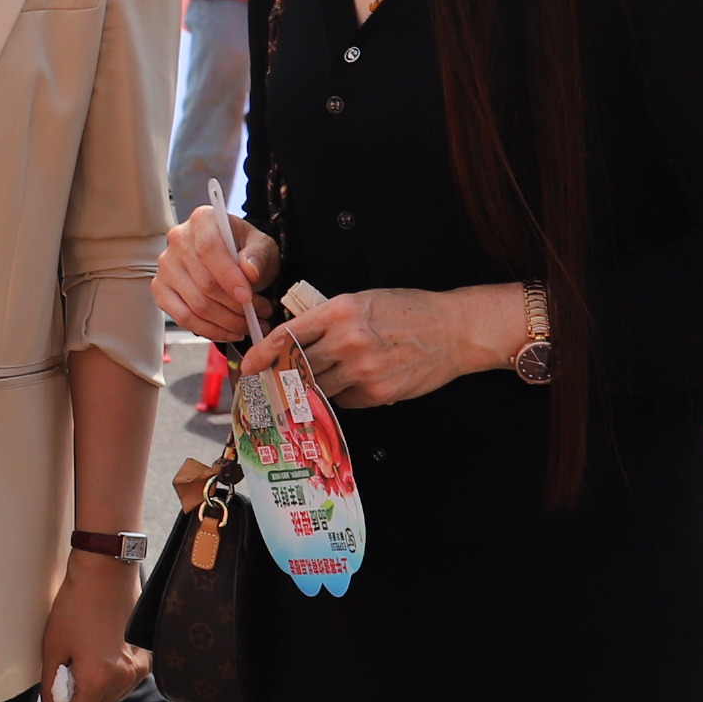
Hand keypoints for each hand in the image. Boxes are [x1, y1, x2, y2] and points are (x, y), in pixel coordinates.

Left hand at [34, 554, 145, 701]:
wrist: (105, 573)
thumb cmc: (75, 606)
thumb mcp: (53, 648)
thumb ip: (50, 689)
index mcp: (98, 680)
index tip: (61, 680)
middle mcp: (124, 680)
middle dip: (81, 695)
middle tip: (74, 662)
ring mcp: (139, 670)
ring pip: (112, 698)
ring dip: (98, 685)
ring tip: (89, 651)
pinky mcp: (148, 658)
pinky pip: (126, 682)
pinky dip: (114, 673)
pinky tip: (105, 647)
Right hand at [155, 212, 280, 341]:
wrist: (232, 258)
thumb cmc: (246, 250)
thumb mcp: (263, 246)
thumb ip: (259, 256)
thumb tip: (249, 271)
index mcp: (203, 220)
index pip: (209, 249)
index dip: (229, 277)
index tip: (248, 298)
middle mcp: (178, 240)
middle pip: (204, 282)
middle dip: (235, 307)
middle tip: (259, 316)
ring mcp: (166, 266)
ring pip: (195, 304)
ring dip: (226, 322)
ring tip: (248, 325)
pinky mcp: (161, 289)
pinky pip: (182, 317)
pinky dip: (209, 330)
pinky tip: (228, 331)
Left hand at [248, 283, 518, 407]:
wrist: (454, 330)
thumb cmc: (408, 310)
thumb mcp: (362, 301)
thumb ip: (327, 319)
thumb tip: (292, 341)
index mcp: (340, 310)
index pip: (288, 335)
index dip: (263, 353)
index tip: (249, 364)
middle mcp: (348, 340)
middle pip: (297, 366)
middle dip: (281, 377)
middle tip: (269, 383)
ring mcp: (362, 369)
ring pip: (318, 387)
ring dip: (313, 388)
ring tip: (318, 382)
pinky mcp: (377, 392)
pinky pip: (343, 400)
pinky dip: (341, 395)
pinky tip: (355, 382)